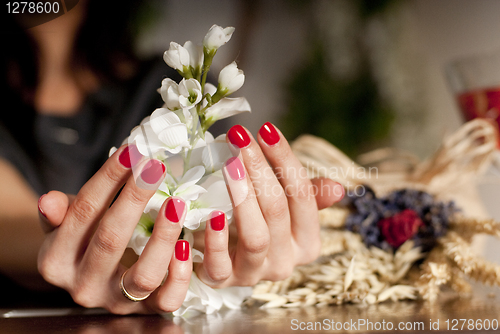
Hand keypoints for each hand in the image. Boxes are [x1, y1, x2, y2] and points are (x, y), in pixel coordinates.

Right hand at [37, 145, 192, 313]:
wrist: (92, 278)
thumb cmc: (85, 240)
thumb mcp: (67, 225)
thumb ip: (61, 213)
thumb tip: (49, 200)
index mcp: (56, 261)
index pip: (82, 213)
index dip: (107, 179)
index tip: (132, 151)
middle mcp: (84, 286)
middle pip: (111, 239)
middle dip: (134, 199)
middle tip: (155, 167)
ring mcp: (117, 302)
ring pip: (144, 275)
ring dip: (163, 236)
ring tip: (178, 203)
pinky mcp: (147, 311)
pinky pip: (168, 300)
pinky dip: (180, 274)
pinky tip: (187, 244)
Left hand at [194, 123, 343, 287]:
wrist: (224, 256)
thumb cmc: (257, 223)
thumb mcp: (284, 207)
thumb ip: (307, 196)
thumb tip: (338, 188)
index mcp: (307, 243)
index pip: (303, 197)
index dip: (285, 160)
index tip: (266, 129)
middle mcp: (285, 262)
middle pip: (277, 211)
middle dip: (258, 169)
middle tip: (239, 138)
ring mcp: (253, 274)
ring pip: (255, 237)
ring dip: (242, 196)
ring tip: (228, 162)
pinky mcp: (222, 281)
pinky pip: (220, 265)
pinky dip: (216, 240)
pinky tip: (211, 214)